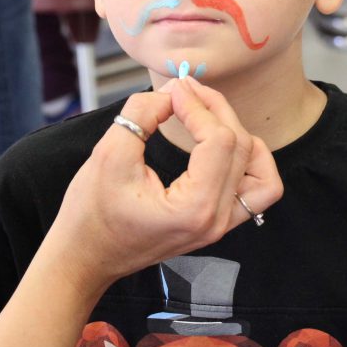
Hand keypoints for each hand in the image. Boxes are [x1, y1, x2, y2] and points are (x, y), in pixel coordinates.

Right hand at [43, 77, 282, 289]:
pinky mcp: (217, 223)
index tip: (172, 89)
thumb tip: (171, 92)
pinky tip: (221, 142)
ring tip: (206, 114)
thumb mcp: (109, 153)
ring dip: (239, 134)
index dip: (197, 106)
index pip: (218, 140)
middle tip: (184, 89)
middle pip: (240, 147)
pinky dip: (247, 161)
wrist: (85, 257)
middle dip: (214, 109)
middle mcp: (216, 220)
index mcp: (194, 209)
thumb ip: (142, 113)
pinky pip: (256, 190)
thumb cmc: (91, 214)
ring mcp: (220, 225)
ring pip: (261, 171)